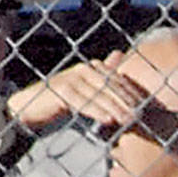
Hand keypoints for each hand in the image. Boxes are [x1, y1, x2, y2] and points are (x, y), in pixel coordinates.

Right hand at [6, 51, 144, 132]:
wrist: (31, 106)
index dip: (133, 94)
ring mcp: (73, 77)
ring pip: (100, 95)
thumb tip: (120, 56)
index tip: (146, 107)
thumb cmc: (64, 100)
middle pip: (111, 87)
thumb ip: (105, 78)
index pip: (119, 81)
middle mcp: (85, 69)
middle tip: (140, 116)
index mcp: (94, 67)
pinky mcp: (62, 90)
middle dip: (127, 102)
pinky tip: (108, 120)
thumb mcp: (88, 90)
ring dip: (116, 109)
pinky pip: (84, 102)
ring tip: (128, 120)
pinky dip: (97, 111)